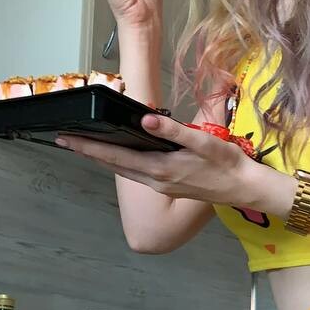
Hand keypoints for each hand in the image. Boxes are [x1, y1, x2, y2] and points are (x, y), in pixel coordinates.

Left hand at [56, 113, 268, 207]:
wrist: (246, 189)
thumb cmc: (228, 163)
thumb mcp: (203, 142)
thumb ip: (173, 130)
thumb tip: (144, 120)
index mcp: (161, 169)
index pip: (116, 156)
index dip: (89, 147)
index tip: (66, 138)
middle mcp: (156, 181)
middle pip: (114, 166)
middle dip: (88, 152)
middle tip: (64, 140)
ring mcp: (162, 187)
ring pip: (124, 172)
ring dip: (102, 159)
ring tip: (84, 147)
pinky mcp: (170, 188)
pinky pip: (137, 175)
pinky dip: (121, 164)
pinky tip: (119, 157)